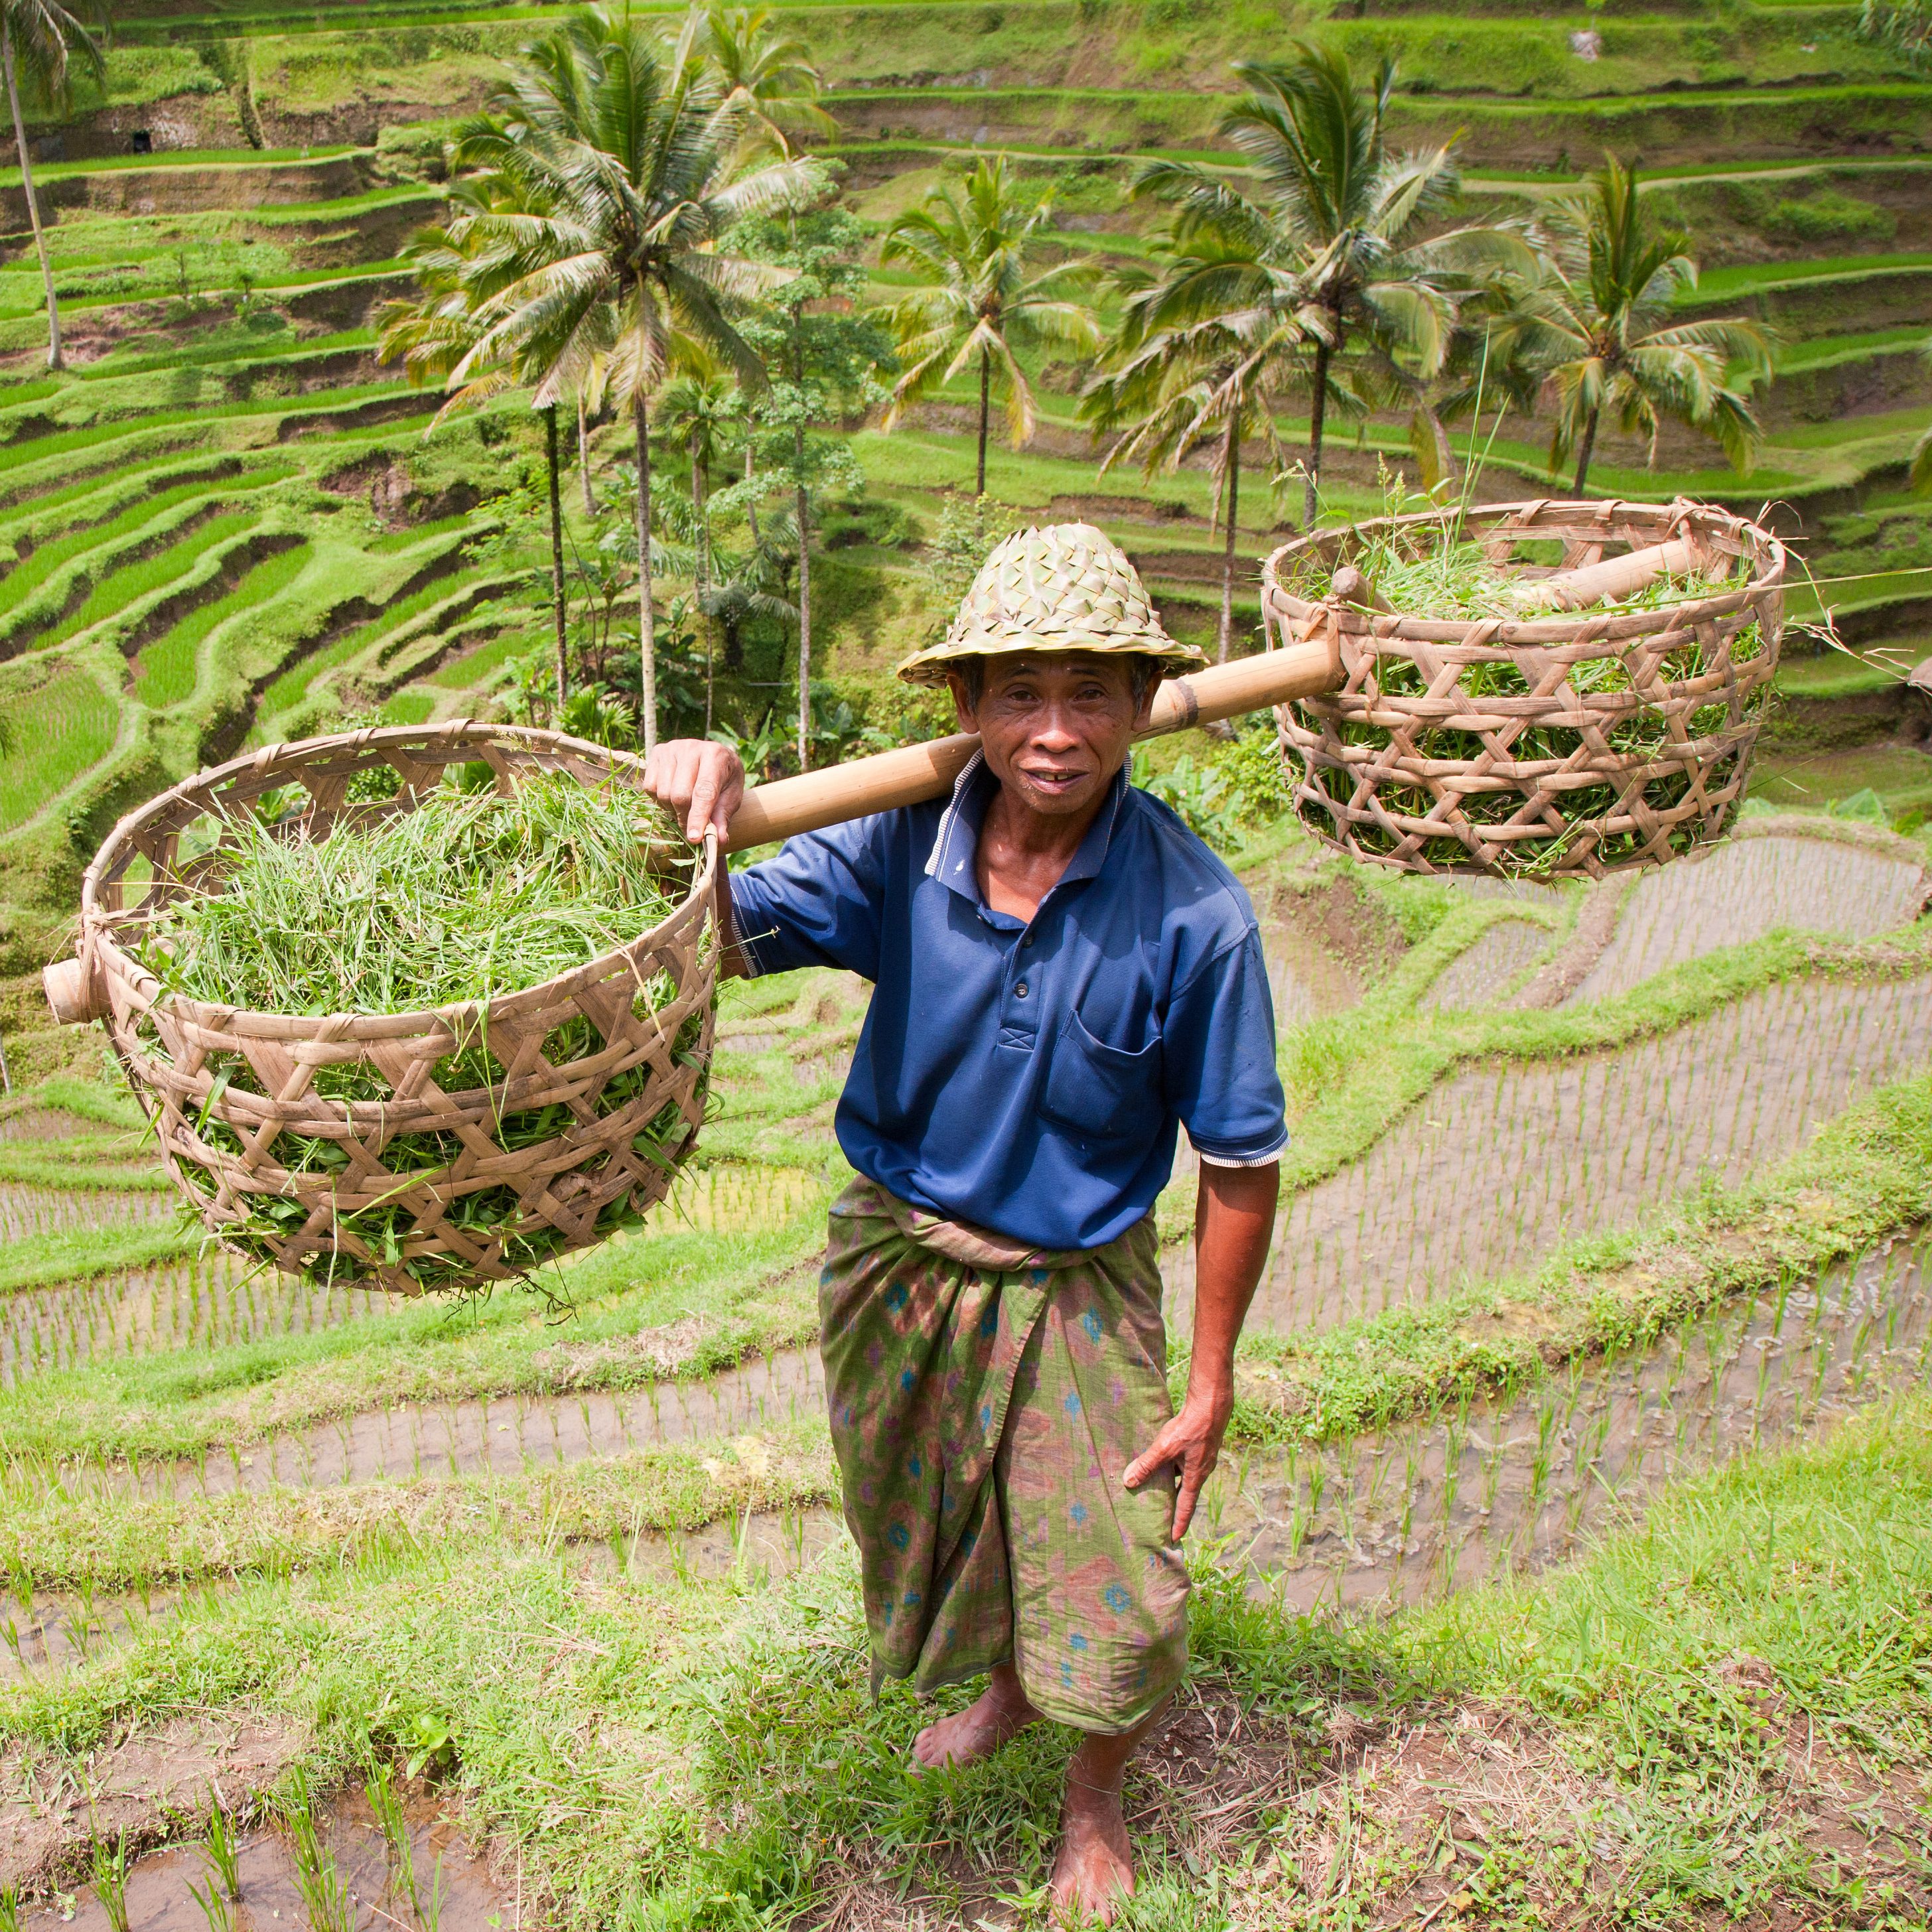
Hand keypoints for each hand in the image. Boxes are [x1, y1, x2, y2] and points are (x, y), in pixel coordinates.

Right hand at [641, 739, 744, 841]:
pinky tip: (672, 795)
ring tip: (685, 806)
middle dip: (685, 817)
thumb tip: (717, 840)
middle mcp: (691, 748)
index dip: (698, 817)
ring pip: (663, 793)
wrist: (713, 756)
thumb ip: (723, 817)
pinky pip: (649, 787)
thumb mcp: (731, 797)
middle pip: (679, 795)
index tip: (694, 838)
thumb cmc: (724, 779)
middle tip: (691, 827)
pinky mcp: (656, 752)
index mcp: (715, 756)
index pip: (703, 792)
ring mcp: (671, 748)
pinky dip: (659, 799)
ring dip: (672, 809)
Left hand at [1122, 1382, 1233, 1541]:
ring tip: (1156, 1489)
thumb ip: (1146, 1464)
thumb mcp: (1165, 1448)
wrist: (1211, 1404)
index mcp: (1195, 1476)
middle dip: (1174, 1505)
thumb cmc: (1190, 1427)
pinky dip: (1173, 1465)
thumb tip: (1128, 1482)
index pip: (1186, 1507)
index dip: (1179, 1523)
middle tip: (1164, 1518)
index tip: (1174, 1538)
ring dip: (1172, 1482)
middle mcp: (1201, 1470)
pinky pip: (1184, 1461)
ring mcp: (1202, 1457)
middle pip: (1185, 1492)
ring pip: (1184, 1475)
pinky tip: (1161, 1459)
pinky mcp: (1200, 1444)